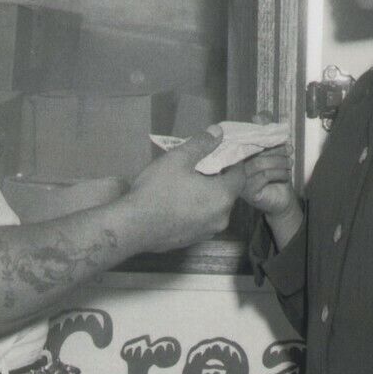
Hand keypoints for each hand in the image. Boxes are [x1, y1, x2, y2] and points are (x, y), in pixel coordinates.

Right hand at [123, 128, 243, 252]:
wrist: (133, 227)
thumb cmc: (157, 190)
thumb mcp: (177, 159)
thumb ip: (201, 144)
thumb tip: (217, 132)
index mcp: (222, 196)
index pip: (240, 176)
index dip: (232, 163)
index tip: (218, 154)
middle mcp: (221, 218)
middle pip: (227, 193)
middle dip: (218, 179)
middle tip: (199, 167)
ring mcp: (207, 232)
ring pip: (214, 208)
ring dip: (206, 196)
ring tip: (187, 185)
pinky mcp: (192, 241)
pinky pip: (201, 221)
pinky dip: (196, 210)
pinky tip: (177, 204)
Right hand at [239, 146, 302, 245]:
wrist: (282, 200)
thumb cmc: (277, 176)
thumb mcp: (274, 156)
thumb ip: (270, 142)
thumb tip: (268, 125)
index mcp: (239, 158)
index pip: (248, 143)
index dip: (264, 138)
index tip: (282, 138)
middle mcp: (236, 170)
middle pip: (253, 152)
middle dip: (275, 149)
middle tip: (289, 149)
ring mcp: (241, 182)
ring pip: (258, 163)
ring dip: (278, 161)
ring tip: (289, 163)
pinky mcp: (249, 193)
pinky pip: (264, 176)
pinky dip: (278, 173)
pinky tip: (286, 175)